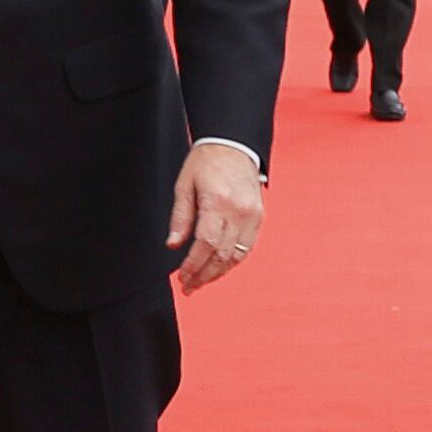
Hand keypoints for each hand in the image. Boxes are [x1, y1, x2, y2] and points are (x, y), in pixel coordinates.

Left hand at [164, 140, 263, 292]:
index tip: (182, 278)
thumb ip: (180, 218)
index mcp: (217, 202)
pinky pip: (247, 247)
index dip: (193, 266)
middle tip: (189, 287)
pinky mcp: (259, 217)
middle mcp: (239, 211)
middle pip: (222, 255)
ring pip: (236, 256)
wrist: (234, 144)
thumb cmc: (206, 162)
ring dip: (218, 273)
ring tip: (201, 281)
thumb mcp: (184, 186)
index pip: (205, 244)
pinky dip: (232, 261)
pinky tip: (219, 267)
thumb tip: (173, 246)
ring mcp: (252, 215)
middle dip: (204, 276)